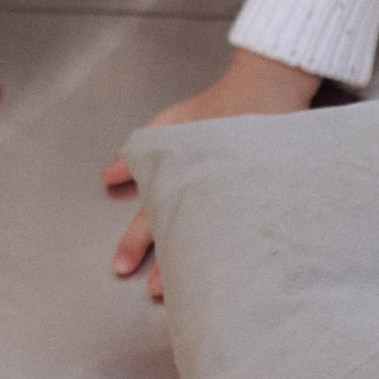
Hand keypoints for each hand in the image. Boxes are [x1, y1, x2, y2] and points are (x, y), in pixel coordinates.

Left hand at [105, 50, 319, 293]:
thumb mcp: (172, 121)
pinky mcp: (264, 195)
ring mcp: (237, 192)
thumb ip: (137, 151)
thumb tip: (108, 177)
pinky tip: (242, 271)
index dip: (135, 241)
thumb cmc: (218, 106)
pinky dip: (240, 249)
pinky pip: (247, 226)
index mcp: (182, 170)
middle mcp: (207, 186)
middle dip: (168, 265)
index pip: (152, 212)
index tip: (122, 267)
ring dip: (201, 262)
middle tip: (154, 291)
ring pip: (213, 236)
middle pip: (182, 231)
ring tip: (192, 290)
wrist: (270, 87)